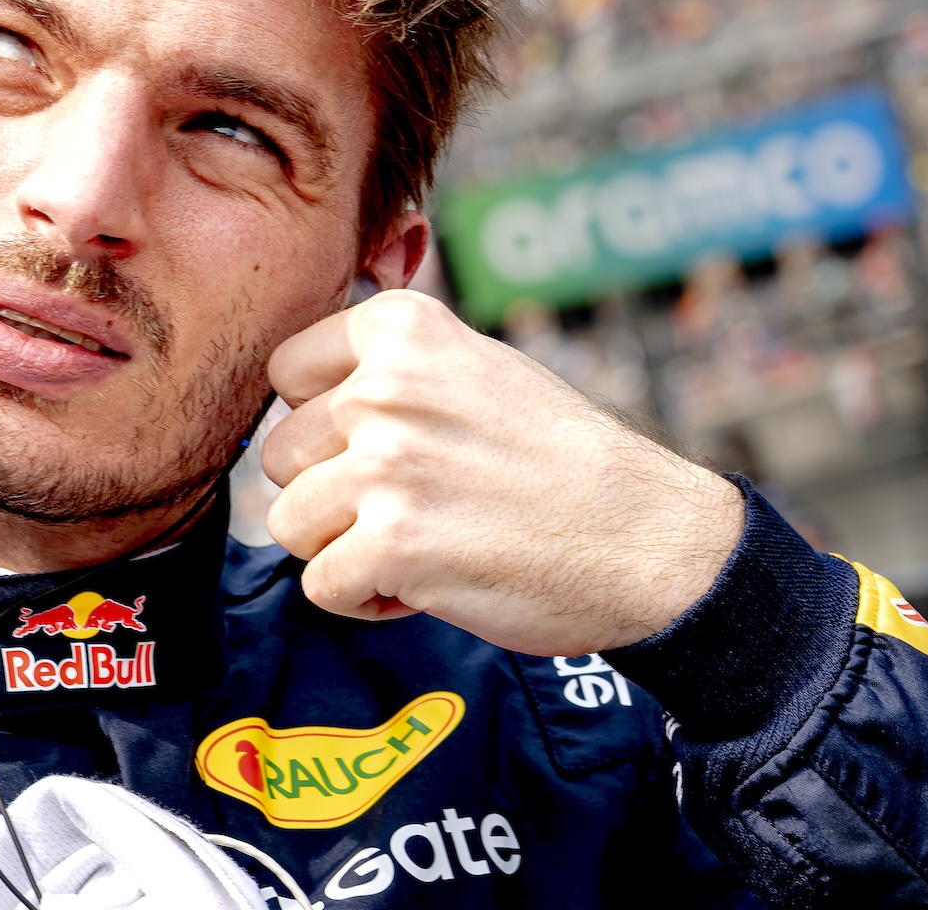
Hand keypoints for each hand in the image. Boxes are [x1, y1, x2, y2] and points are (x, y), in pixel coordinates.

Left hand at [261, 290, 743, 656]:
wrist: (647, 537)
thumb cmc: (562, 460)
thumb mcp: (479, 367)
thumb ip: (392, 369)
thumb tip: (297, 393)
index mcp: (404, 329)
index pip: (286, 372)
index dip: (325, 424)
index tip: (383, 445)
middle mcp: (385, 387)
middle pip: (281, 455)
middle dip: (332, 492)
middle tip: (415, 505)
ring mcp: (386, 464)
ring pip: (290, 522)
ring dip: (344, 548)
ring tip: (420, 542)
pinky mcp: (392, 543)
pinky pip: (321, 584)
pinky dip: (366, 599)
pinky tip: (427, 582)